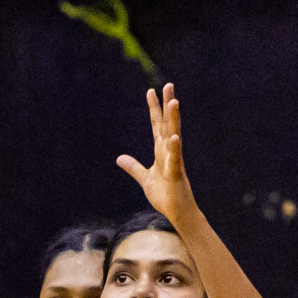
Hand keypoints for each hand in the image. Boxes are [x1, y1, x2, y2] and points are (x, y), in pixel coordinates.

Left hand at [116, 84, 199, 225]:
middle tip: (168, 85)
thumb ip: (133, 167)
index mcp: (161, 152)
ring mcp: (174, 161)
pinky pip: (175, 159)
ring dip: (174, 119)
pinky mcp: (176, 174)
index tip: (151, 91)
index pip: (157, 125)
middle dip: (167, 105)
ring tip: (174, 102)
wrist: (177, 212)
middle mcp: (168, 152)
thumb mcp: (145, 178)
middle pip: (167, 124)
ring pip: (173, 136)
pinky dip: (174, 148)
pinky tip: (173, 138)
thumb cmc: (165, 195)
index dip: (154, 109)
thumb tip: (119, 158)